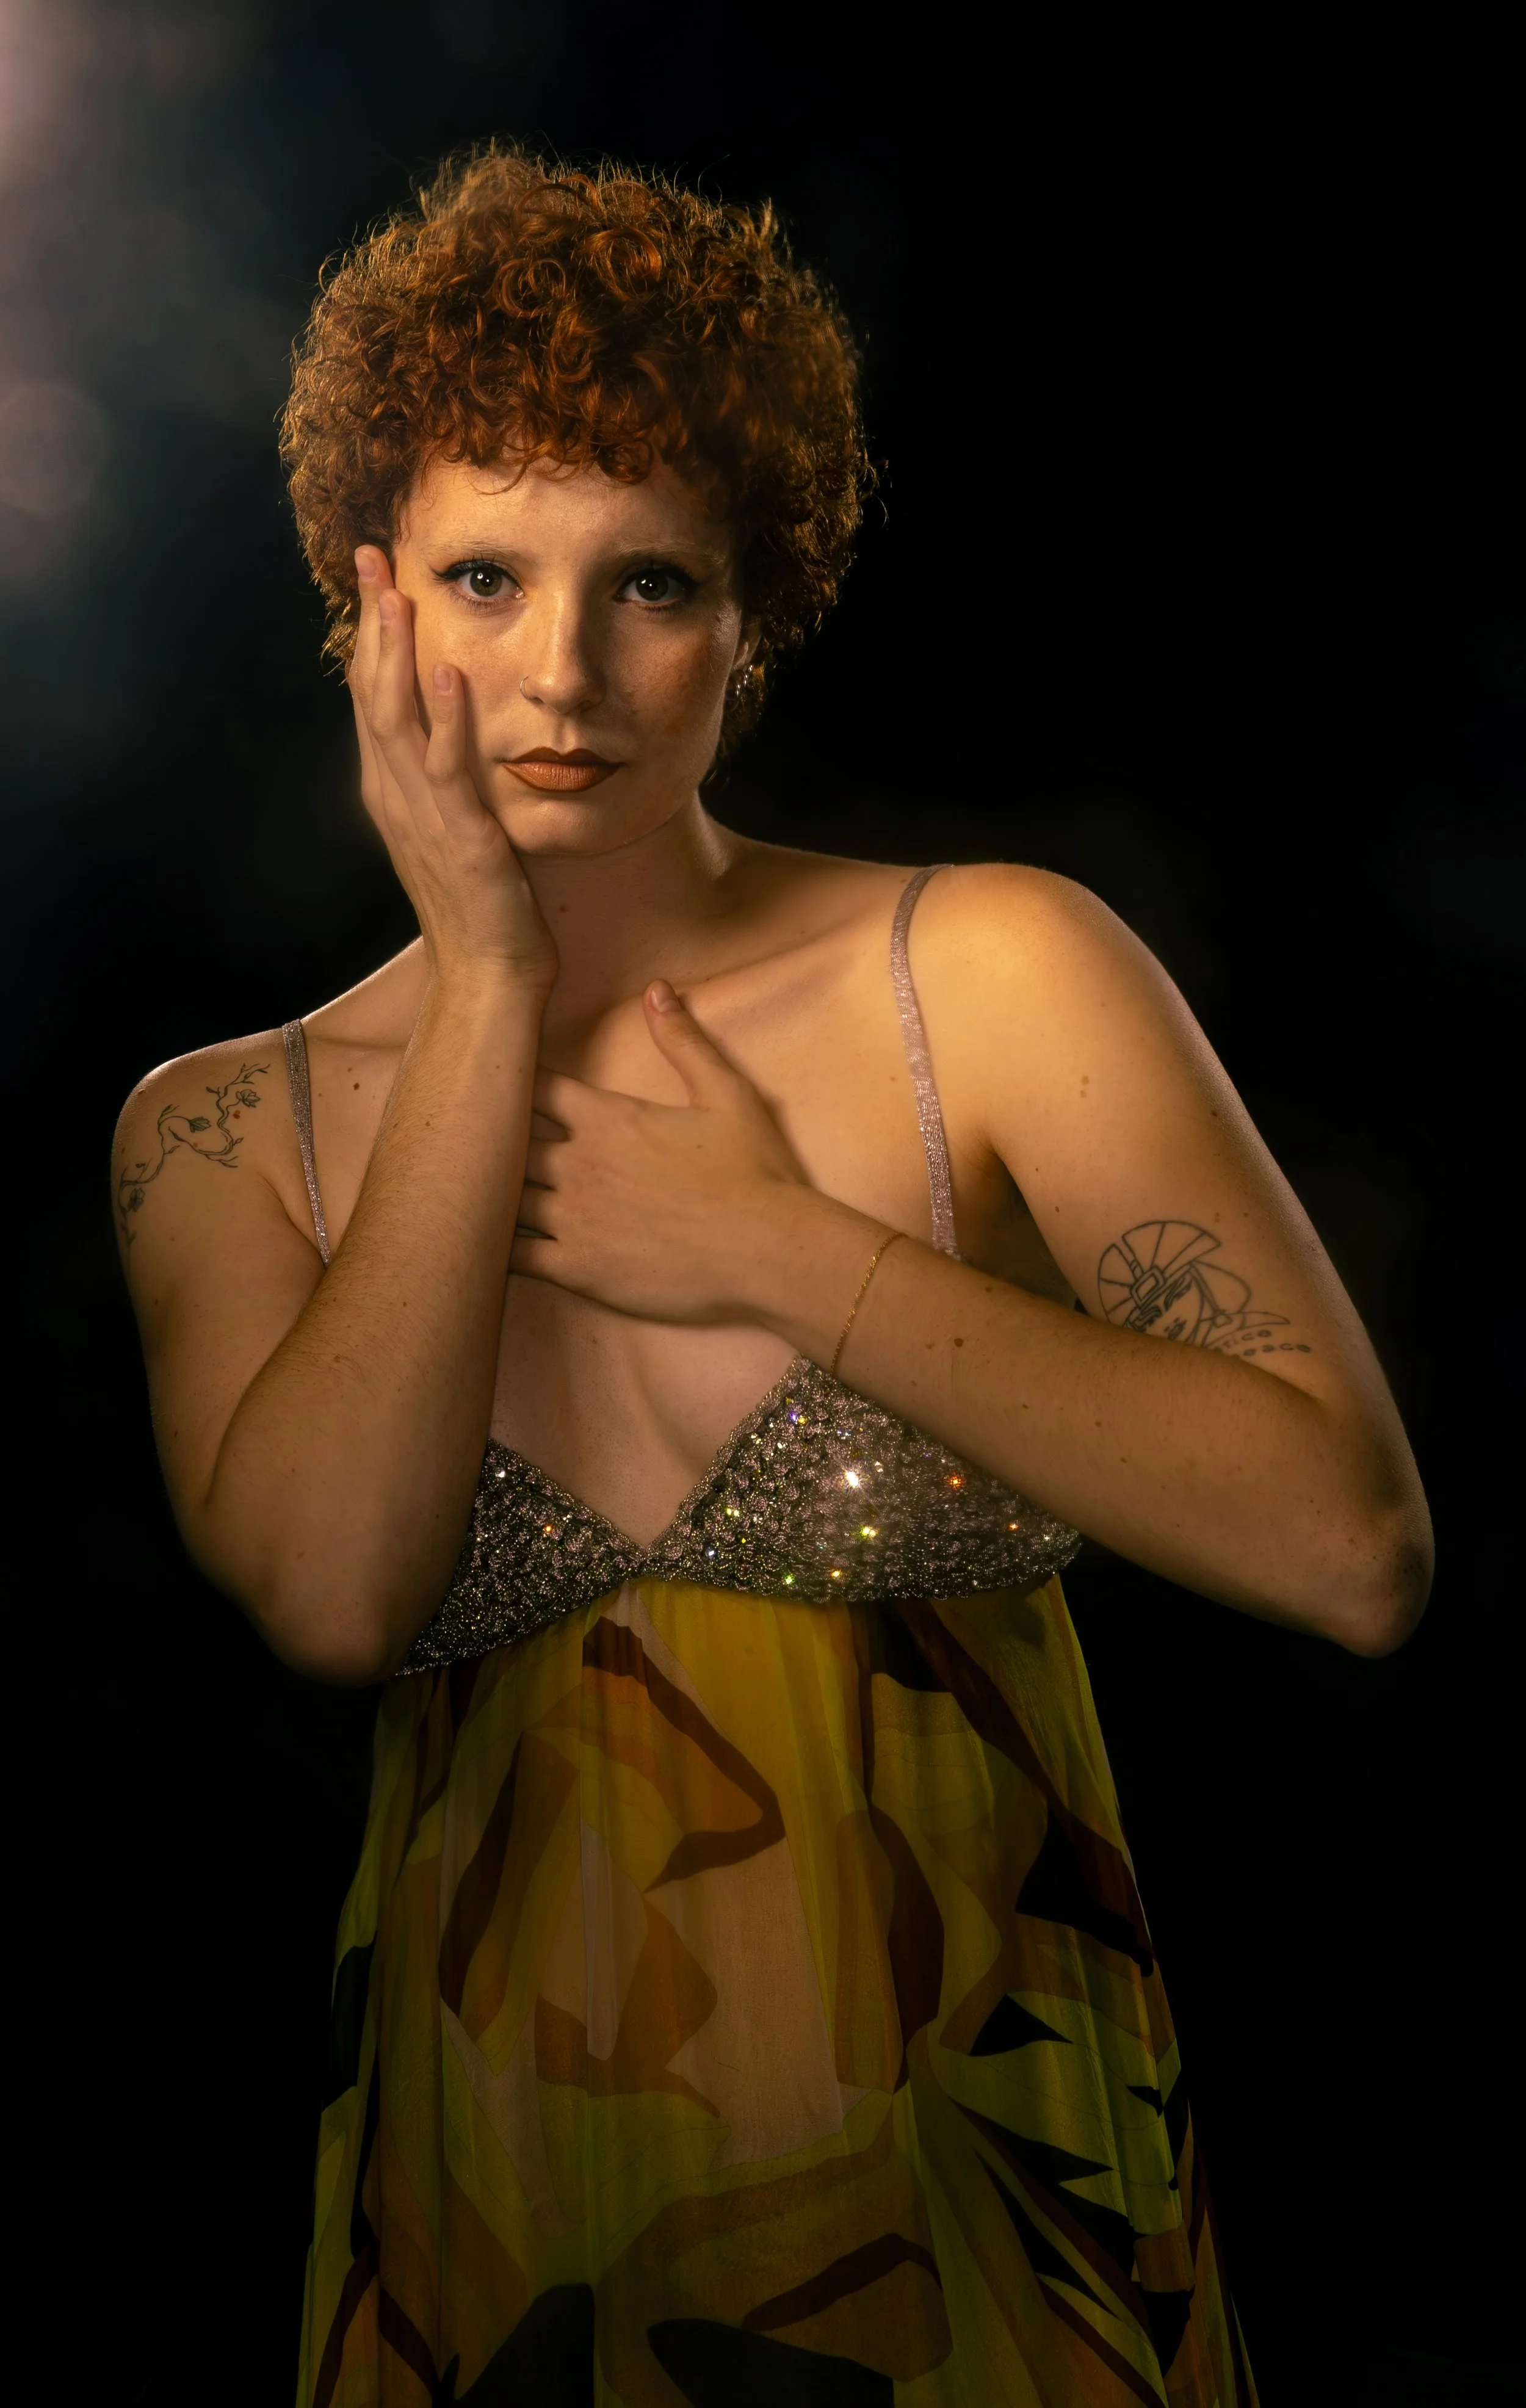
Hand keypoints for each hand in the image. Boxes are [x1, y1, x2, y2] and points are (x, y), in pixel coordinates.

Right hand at [349, 546, 556, 990]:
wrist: (487, 971)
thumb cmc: (478, 904)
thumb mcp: (451, 826)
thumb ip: (440, 777)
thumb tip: (444, 731)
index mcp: (390, 789)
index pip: (372, 696)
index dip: (370, 634)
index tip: (374, 577)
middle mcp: (394, 794)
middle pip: (372, 692)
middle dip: (372, 622)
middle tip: (371, 556)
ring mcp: (421, 814)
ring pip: (397, 720)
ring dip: (396, 653)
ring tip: (398, 594)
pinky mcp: (460, 835)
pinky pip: (446, 768)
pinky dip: (444, 718)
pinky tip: (446, 672)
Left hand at [511, 984, 815, 1321]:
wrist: (768, 1251)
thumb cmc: (753, 1173)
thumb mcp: (726, 1094)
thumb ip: (683, 1041)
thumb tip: (656, 988)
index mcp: (606, 1118)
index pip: (534, 1087)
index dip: (517, 1084)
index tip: (505, 1085)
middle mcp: (579, 1164)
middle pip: (507, 1140)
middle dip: (496, 1138)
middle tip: (481, 1139)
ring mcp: (573, 1219)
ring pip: (503, 1196)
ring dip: (492, 1190)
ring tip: (477, 1189)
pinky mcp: (577, 1269)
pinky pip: (515, 1256)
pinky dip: (497, 1247)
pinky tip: (490, 1243)